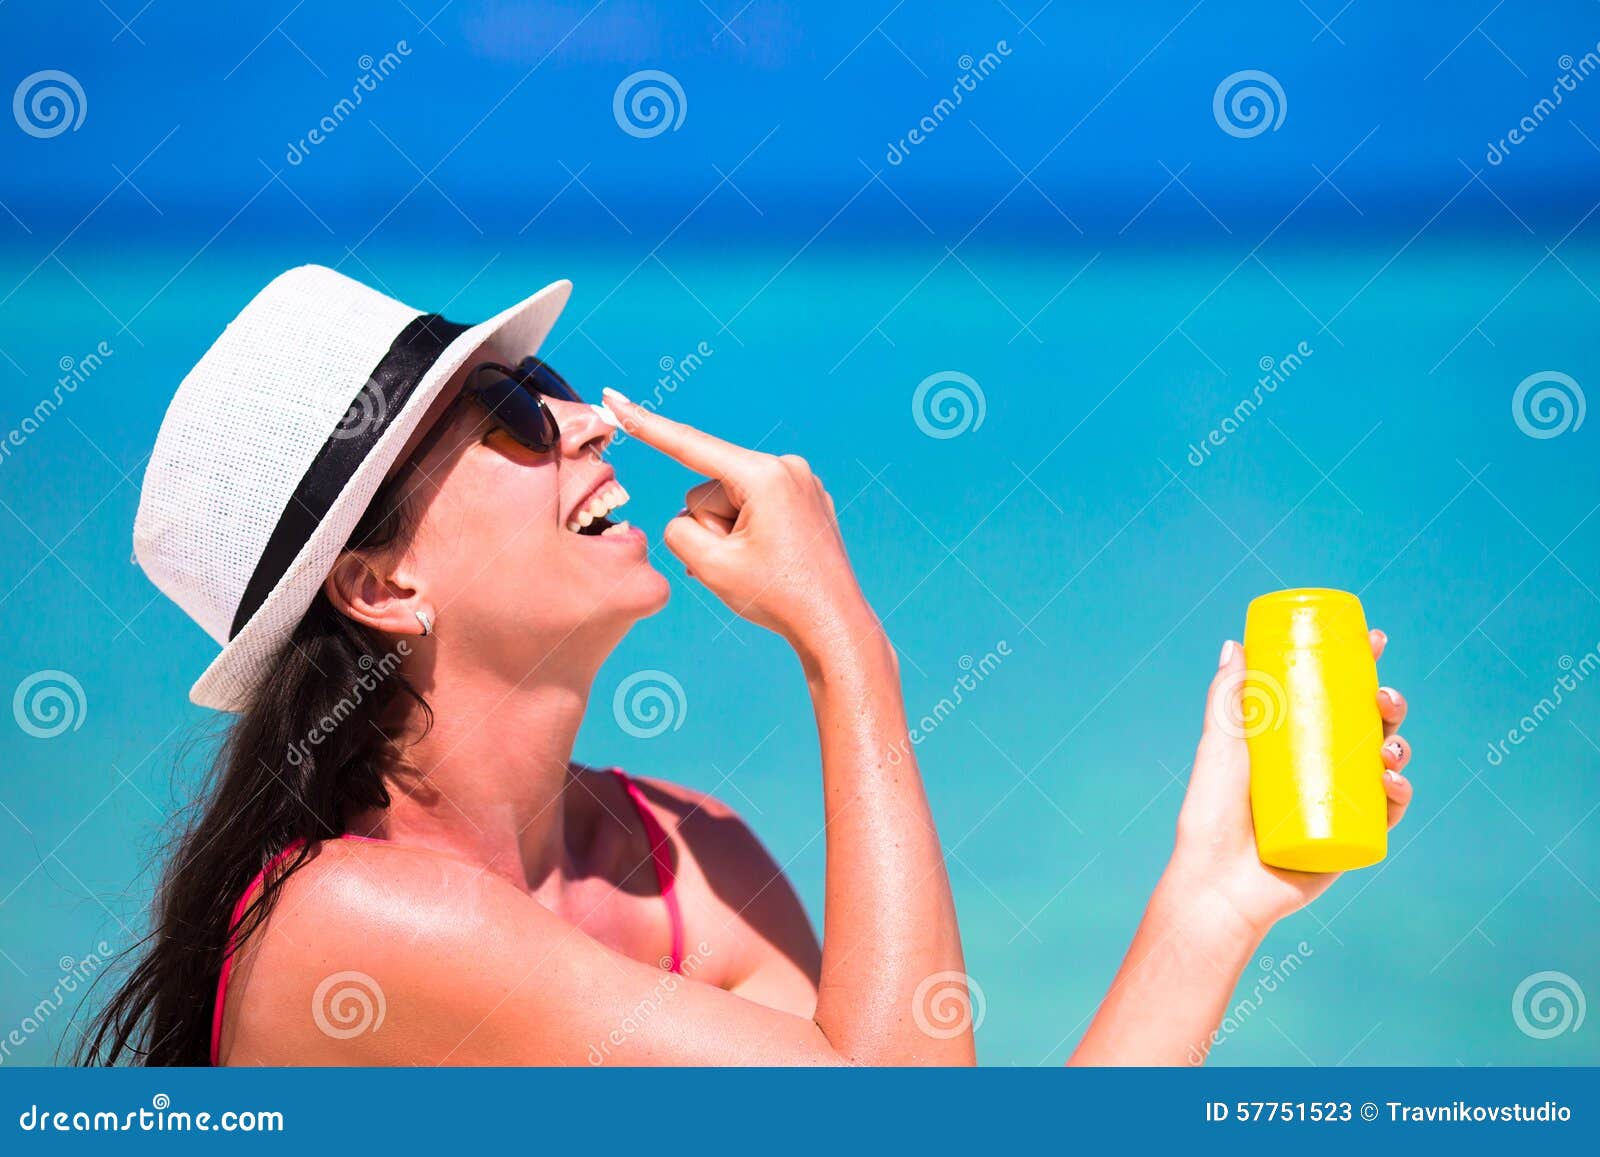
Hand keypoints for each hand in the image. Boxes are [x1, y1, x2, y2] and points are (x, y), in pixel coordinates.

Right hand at [602, 389, 872, 653]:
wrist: (833, 625)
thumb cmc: (778, 598)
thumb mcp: (709, 566)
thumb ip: (678, 530)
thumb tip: (687, 517)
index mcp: (764, 476)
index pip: (690, 445)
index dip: (645, 424)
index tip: (615, 399)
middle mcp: (787, 467)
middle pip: (710, 488)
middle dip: (712, 527)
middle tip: (741, 564)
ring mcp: (801, 481)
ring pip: (731, 500)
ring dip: (730, 534)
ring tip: (759, 565)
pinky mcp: (806, 498)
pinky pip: (756, 505)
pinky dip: (748, 532)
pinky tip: (768, 559)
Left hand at [1165, 629, 1412, 934]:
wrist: (1217, 881)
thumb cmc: (1210, 814)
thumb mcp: (1219, 745)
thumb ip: (1226, 697)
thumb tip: (1234, 644)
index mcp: (1294, 742)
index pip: (1334, 697)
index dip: (1361, 668)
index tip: (1375, 641)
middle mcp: (1320, 769)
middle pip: (1367, 727)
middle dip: (1388, 705)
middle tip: (1383, 696)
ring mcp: (1338, 803)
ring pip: (1384, 765)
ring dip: (1399, 746)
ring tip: (1388, 747)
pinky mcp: (1350, 840)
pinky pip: (1387, 814)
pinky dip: (1399, 794)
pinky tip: (1392, 781)